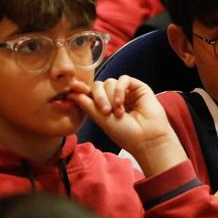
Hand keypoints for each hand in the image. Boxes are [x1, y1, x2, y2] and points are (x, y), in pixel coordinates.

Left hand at [70, 75, 186, 175]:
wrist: (146, 138)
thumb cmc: (125, 134)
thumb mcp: (101, 120)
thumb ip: (87, 104)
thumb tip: (71, 93)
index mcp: (105, 106)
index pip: (91, 93)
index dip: (82, 90)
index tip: (72, 88)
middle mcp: (115, 97)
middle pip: (98, 86)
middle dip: (99, 98)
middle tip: (106, 113)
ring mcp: (126, 92)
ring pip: (109, 82)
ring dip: (111, 97)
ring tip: (119, 113)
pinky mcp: (138, 87)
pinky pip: (123, 79)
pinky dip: (119, 90)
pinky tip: (121, 103)